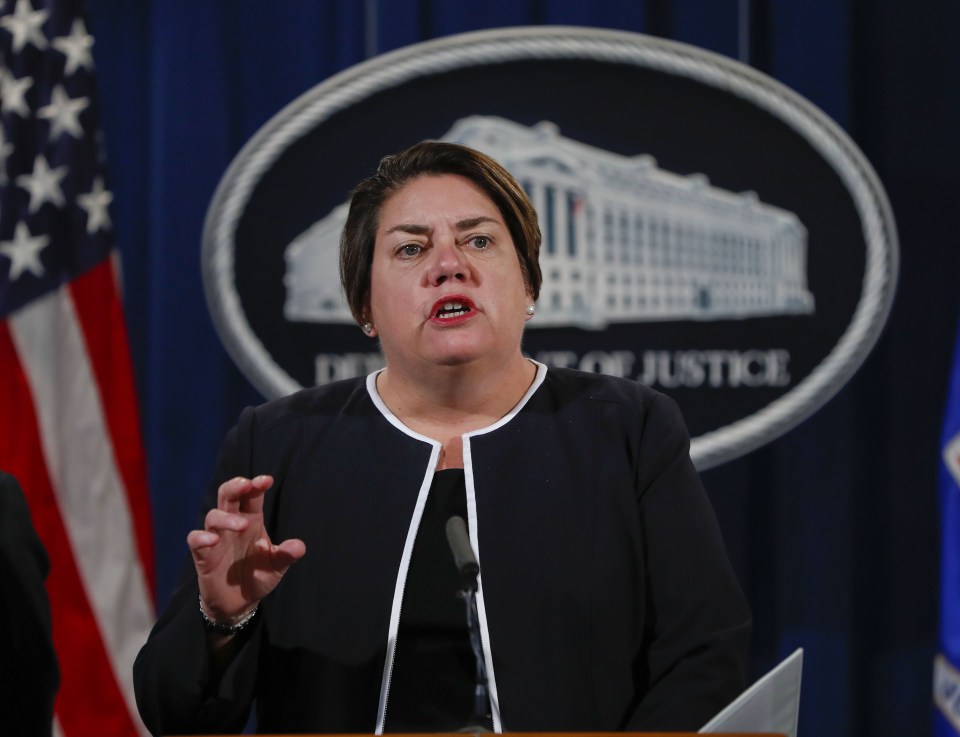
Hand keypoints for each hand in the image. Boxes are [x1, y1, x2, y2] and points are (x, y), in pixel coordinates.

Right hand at [187, 475, 305, 621]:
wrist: (240, 603)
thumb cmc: (259, 576)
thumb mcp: (276, 566)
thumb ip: (286, 555)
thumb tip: (299, 546)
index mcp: (252, 520)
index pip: (252, 495)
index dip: (256, 484)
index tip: (267, 480)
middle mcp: (233, 524)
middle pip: (228, 495)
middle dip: (235, 486)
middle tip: (246, 484)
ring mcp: (216, 538)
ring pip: (213, 515)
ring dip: (226, 517)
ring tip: (242, 526)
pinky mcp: (203, 555)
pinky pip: (195, 540)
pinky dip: (201, 538)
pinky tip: (212, 541)